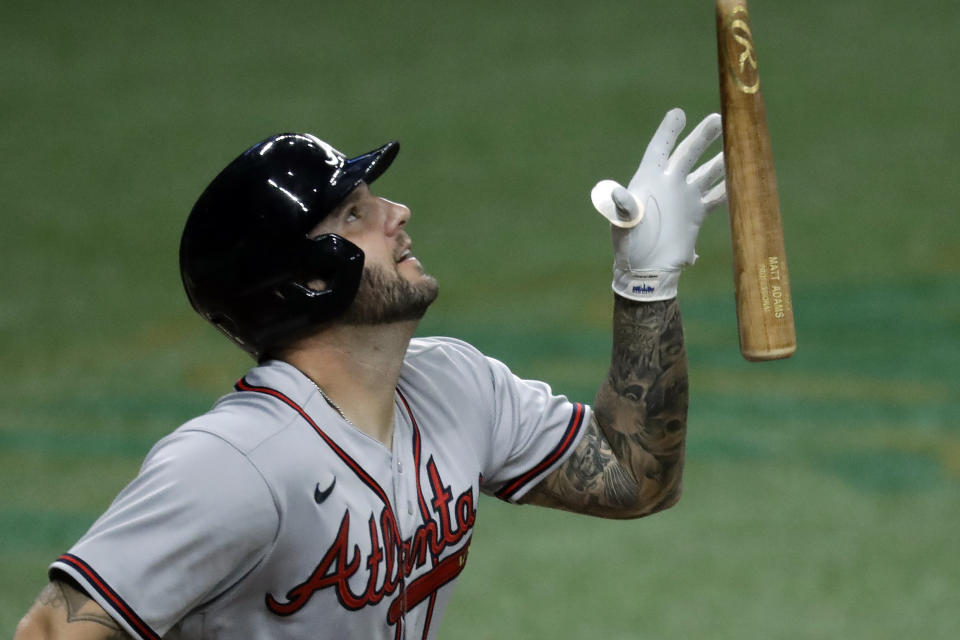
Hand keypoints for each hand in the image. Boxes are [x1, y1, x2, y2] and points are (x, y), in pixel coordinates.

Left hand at [591, 108, 725, 300]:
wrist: (646, 270)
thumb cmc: (629, 246)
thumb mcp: (623, 226)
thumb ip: (624, 209)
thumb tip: (616, 195)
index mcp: (648, 181)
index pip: (658, 149)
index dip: (668, 131)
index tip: (678, 112)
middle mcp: (669, 184)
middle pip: (688, 154)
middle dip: (703, 137)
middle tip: (719, 118)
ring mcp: (684, 197)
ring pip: (707, 172)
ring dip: (722, 159)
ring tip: (739, 143)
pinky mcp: (696, 213)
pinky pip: (717, 196)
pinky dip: (730, 188)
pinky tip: (745, 177)